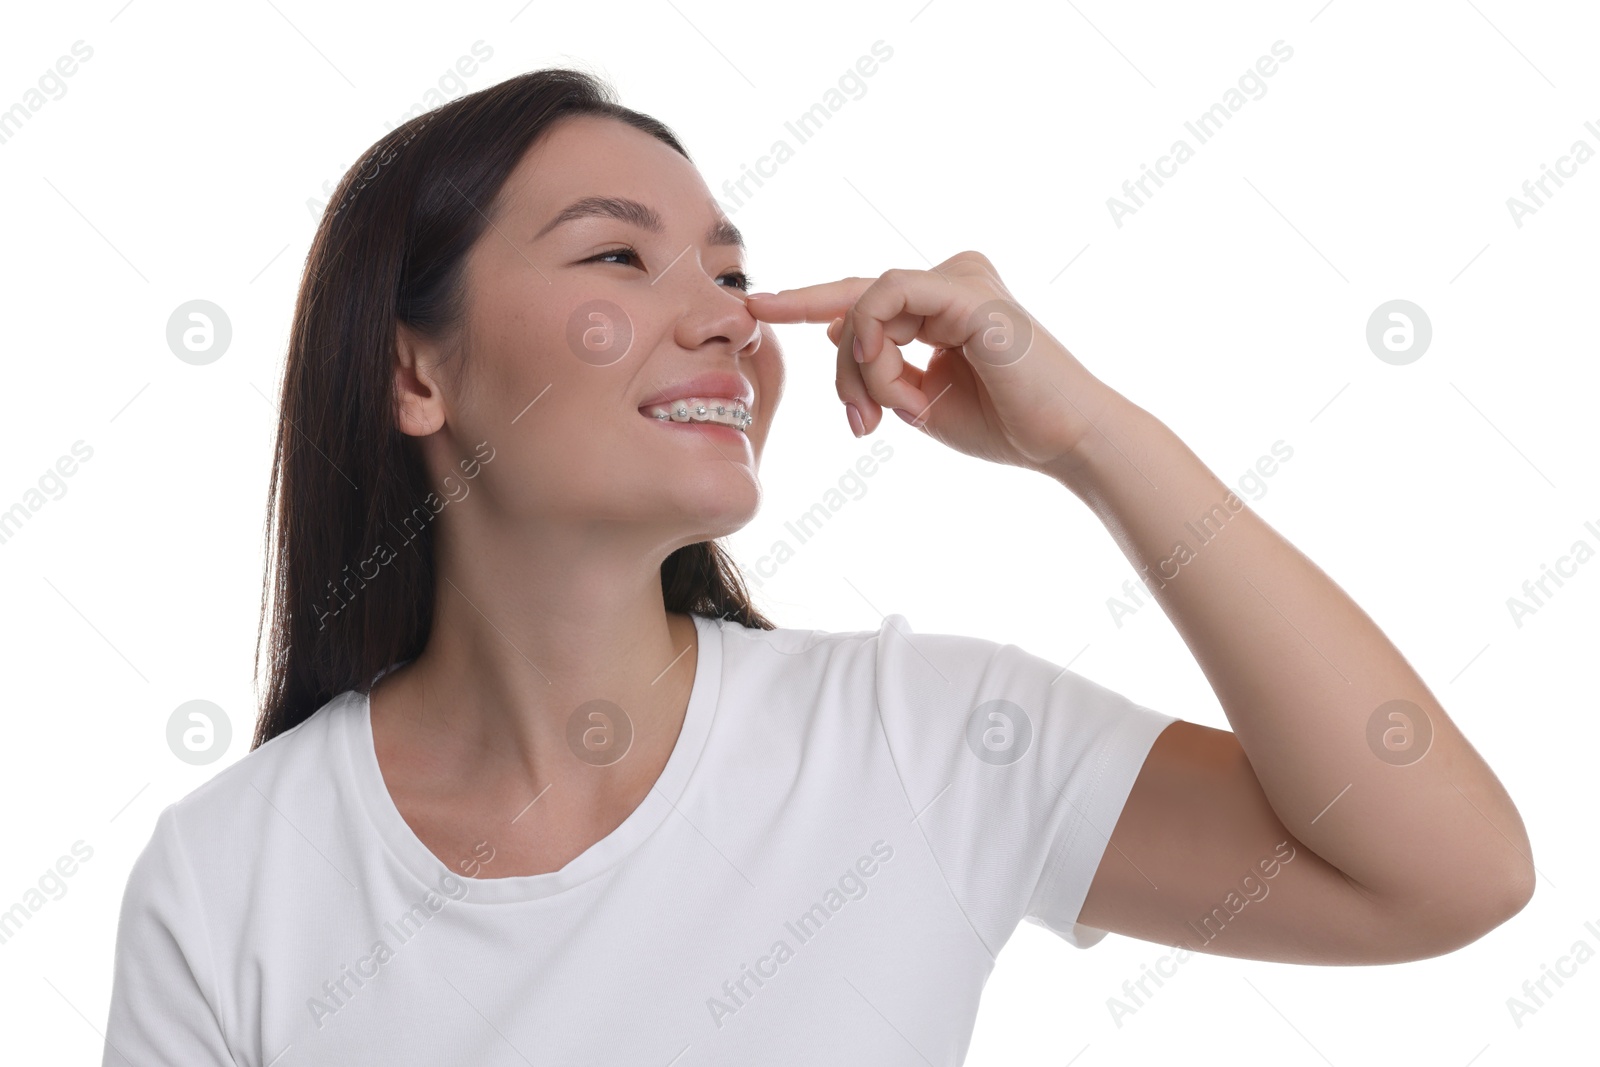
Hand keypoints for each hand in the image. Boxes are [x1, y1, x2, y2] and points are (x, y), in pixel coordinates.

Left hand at [746, 251, 1119, 473]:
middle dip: (844, 369)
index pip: (862, 296)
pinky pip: (886, 302)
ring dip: (865, 370)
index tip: (756, 309)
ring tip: (891, 414)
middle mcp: (953, 280)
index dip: (805, 300)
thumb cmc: (1005, 426)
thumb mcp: (921, 400)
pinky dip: (874, 345)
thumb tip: (834, 334)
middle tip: (859, 425)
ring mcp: (961, 279)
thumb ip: (879, 368)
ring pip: (866, 307)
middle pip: (856, 308)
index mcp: (944, 303)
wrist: (1065, 444)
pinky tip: (886, 379)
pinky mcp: (966, 290)